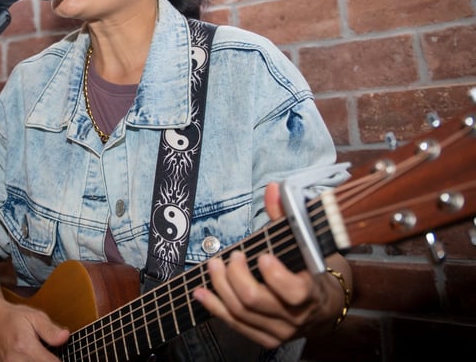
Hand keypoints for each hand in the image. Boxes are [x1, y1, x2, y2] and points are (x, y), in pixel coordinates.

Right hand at [0, 297, 68, 361]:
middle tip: (49, 355)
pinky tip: (31, 357)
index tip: (61, 356)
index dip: (59, 361)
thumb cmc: (12, 317)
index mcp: (25, 346)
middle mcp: (15, 360)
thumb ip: (50, 329)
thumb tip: (65, 337)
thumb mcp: (34, 316)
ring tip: (41, 355)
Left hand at [192, 182, 349, 348]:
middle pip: (255, 300)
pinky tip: (201, 292)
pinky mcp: (264, 337)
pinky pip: (234, 324)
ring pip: (240, 313)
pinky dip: (214, 307)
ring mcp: (278, 330)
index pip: (294, 292)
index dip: (275, 276)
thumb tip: (274, 188)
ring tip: (212, 265)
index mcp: (311, 293)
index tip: (262, 256)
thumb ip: (287, 217)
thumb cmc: (312, 270)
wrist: (323, 308)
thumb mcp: (306, 244)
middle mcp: (295, 317)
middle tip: (231, 256)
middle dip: (235, 276)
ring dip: (220, 287)